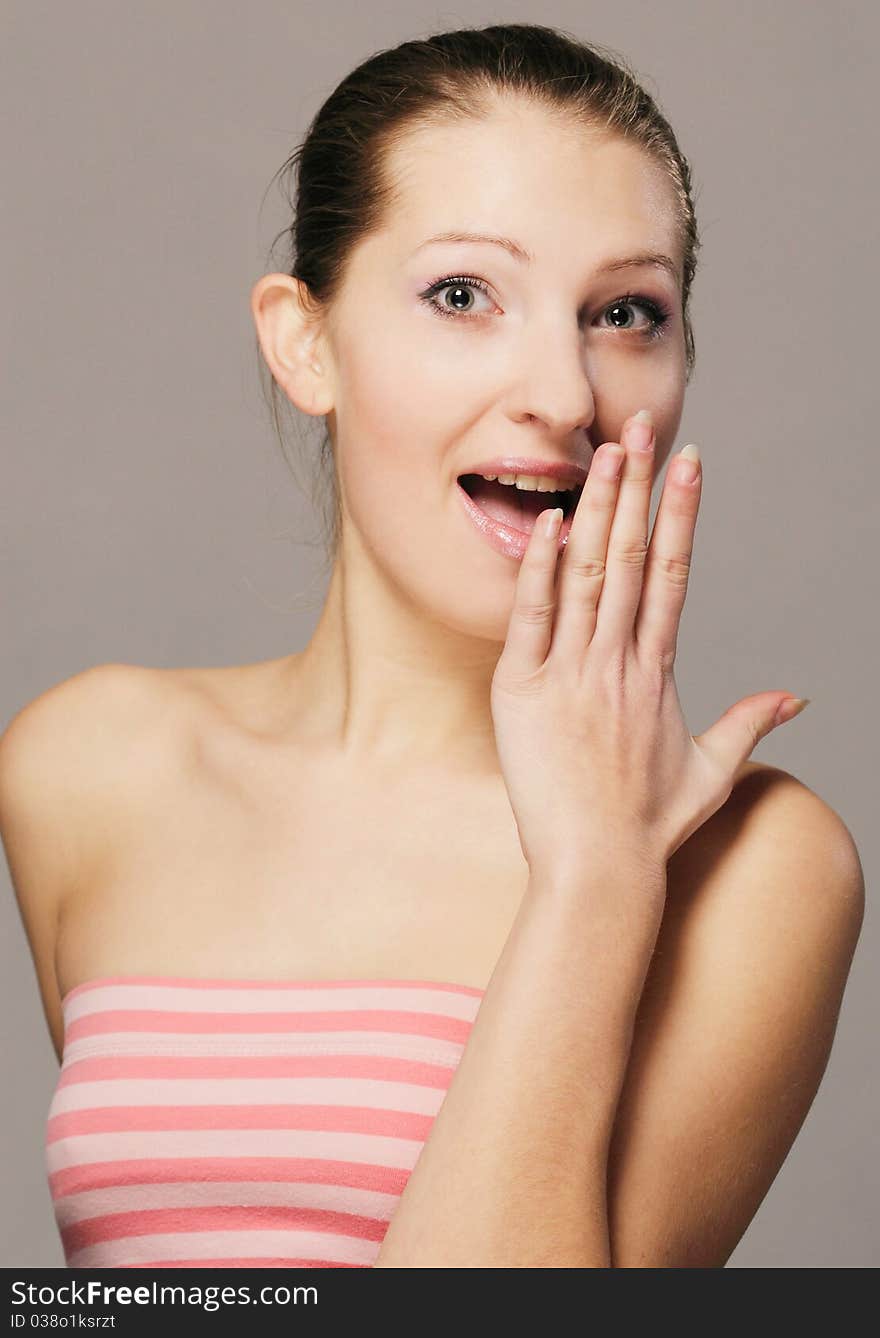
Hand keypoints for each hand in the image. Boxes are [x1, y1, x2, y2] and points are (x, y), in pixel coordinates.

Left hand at [490, 411, 808, 876]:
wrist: (599, 870)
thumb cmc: (651, 826)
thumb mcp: (713, 772)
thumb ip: (750, 725)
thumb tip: (796, 698)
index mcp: (657, 671)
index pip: (674, 573)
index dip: (681, 514)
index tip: (689, 464)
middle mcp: (619, 661)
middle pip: (632, 556)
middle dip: (638, 485)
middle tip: (642, 425)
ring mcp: (572, 673)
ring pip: (587, 575)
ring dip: (595, 509)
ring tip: (603, 451)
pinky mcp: (524, 693)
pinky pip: (533, 619)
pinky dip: (539, 570)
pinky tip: (549, 522)